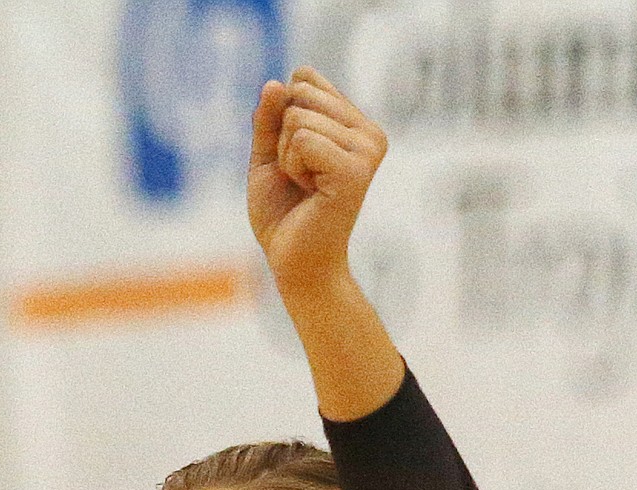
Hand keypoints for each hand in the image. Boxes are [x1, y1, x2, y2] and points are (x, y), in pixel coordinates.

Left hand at [247, 68, 386, 303]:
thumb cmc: (284, 216)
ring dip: (287, 157)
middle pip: (300, 93)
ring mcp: (367, 149)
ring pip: (298, 117)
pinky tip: (310, 192)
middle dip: (283, 138)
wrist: (294, 264)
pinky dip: (292, 166)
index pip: (304, 79)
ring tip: (306, 188)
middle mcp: (368, 133)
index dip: (282, 119)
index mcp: (355, 124)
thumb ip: (270, 119)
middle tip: (299, 178)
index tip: (297, 159)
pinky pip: (303, 138)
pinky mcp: (356, 168)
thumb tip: (278, 82)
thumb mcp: (268, 158)